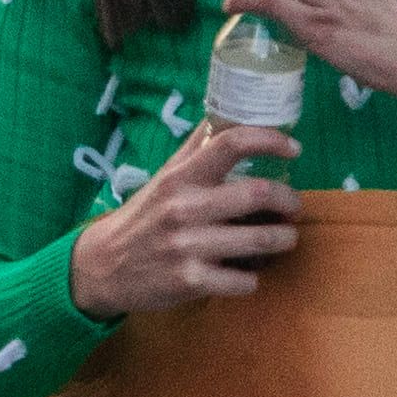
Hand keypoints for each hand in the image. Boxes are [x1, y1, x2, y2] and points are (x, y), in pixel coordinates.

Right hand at [66, 119, 301, 317]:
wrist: (103, 266)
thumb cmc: (144, 216)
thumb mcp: (164, 177)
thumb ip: (196, 149)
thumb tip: (223, 114)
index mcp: (181, 177)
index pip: (232, 143)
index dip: (271, 140)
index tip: (293, 149)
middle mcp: (185, 208)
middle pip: (259, 194)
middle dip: (289, 201)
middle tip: (292, 208)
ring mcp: (188, 246)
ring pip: (261, 240)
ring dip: (283, 239)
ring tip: (282, 238)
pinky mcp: (190, 281)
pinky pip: (244, 280)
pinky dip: (253, 278)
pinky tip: (246, 272)